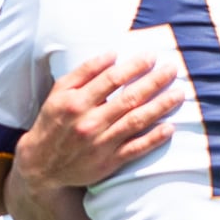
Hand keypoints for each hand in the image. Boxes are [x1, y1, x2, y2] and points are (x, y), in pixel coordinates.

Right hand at [20, 46, 181, 190]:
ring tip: (178, 94)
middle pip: (129, 99)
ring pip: (136, 121)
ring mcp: (101, 143)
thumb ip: (83, 72)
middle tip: (172, 69)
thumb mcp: (58, 93)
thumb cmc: (53, 122)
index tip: (151, 57)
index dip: (134, 67)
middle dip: (154, 82)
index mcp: (76, 102)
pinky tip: (169, 128)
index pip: (111, 80)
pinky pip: (136, 149)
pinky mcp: (108, 162)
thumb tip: (111, 54)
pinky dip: (154, 139)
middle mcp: (90, 122)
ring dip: (160, 106)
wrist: (41, 165)